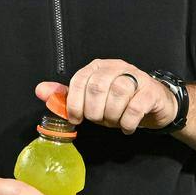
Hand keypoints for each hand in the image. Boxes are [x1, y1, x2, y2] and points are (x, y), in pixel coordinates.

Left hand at [37, 60, 174, 134]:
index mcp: (98, 67)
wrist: (154, 104)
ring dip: (112, 116)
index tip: (76, 118)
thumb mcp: (91, 100)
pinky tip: (126, 127)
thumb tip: (40, 90)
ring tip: (114, 122)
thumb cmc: (119, 102)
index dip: (74, 102)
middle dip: (94, 111)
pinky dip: (127, 122)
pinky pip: (135, 106)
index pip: (79, 80)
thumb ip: (67, 96)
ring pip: (118, 93)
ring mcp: (136, 77)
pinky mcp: (150, 91)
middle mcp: (117, 67)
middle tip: (98, 120)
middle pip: (98, 86)